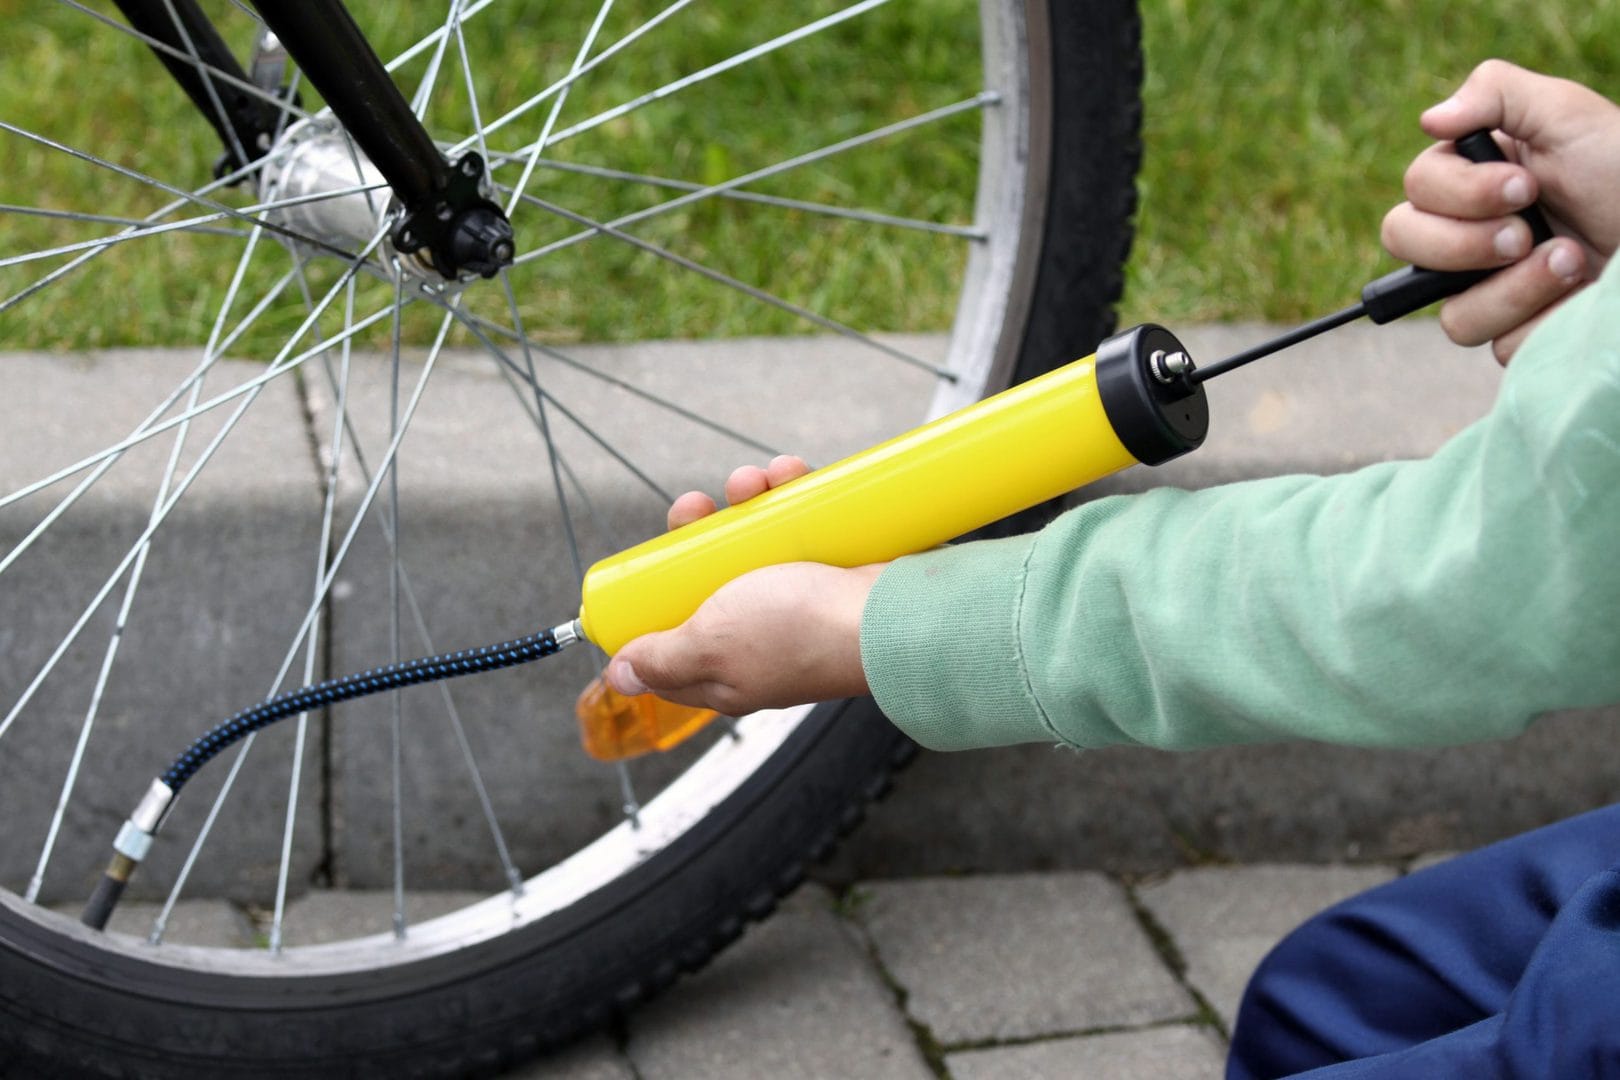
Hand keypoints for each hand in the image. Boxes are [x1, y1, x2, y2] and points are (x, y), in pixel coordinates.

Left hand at [604, 455, 884, 713]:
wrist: (892, 611)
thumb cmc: (801, 633)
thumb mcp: (711, 645)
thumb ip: (664, 658)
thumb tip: (620, 675)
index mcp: (727, 669)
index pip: (671, 647)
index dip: (651, 606)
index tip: (646, 564)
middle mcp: (760, 636)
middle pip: (710, 579)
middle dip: (699, 532)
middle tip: (697, 508)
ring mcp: (798, 599)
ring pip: (755, 541)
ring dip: (747, 500)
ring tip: (753, 482)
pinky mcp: (832, 565)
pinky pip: (801, 521)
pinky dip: (793, 491)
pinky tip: (790, 472)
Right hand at [1380, 60, 1619, 362]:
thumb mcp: (1566, 115)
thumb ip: (1495, 94)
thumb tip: (1429, 118)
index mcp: (1470, 183)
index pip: (1414, 194)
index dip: (1460, 195)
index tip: (1525, 188)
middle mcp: (1467, 239)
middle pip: (1407, 248)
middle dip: (1466, 244)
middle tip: (1525, 234)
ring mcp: (1488, 292)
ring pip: (1454, 314)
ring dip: (1516, 289)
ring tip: (1571, 262)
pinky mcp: (1517, 334)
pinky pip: (1501, 346)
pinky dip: (1544, 320)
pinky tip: (1577, 298)